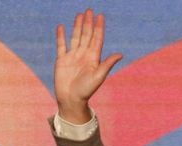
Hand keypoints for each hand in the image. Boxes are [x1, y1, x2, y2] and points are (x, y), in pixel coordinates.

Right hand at [54, 9, 122, 124]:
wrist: (71, 100)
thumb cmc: (86, 91)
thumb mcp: (98, 76)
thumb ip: (107, 64)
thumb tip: (120, 54)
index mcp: (93, 58)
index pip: (97, 39)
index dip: (99, 27)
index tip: (100, 16)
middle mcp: (84, 55)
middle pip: (87, 35)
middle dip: (88, 23)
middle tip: (90, 10)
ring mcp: (72, 57)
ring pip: (76, 37)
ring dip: (77, 26)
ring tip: (80, 15)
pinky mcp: (62, 60)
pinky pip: (61, 45)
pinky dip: (61, 36)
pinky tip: (61, 27)